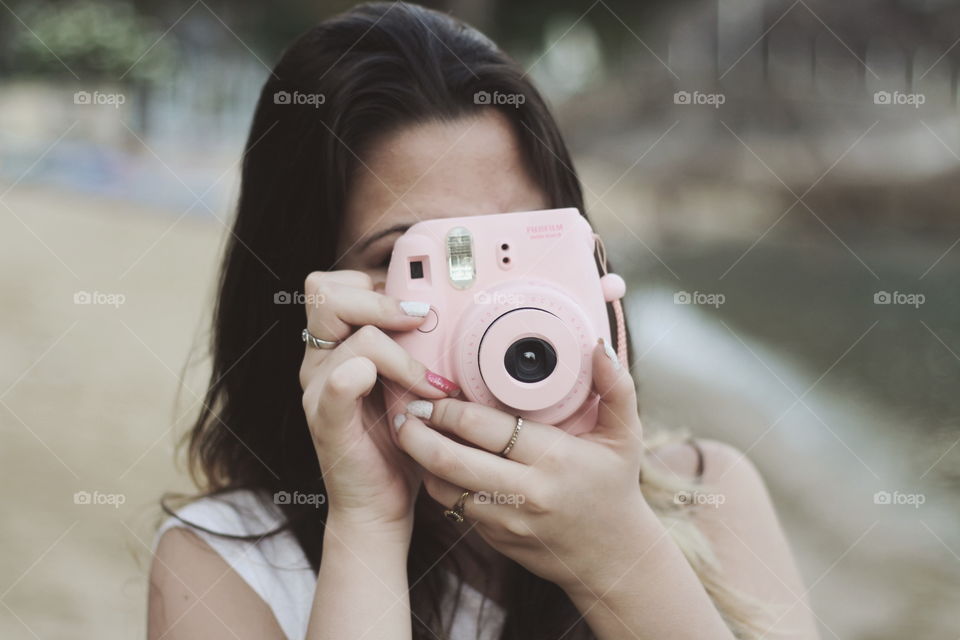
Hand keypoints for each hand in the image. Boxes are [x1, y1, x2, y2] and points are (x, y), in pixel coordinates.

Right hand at [298, 270, 458, 536]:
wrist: (380, 506)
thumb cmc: (400, 442)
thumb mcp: (412, 382)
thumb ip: (416, 346)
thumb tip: (451, 310)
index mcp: (335, 346)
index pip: (333, 284)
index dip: (372, 283)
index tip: (414, 309)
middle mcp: (320, 362)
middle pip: (325, 293)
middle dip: (382, 302)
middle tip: (420, 325)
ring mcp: (319, 391)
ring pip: (352, 337)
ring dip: (402, 354)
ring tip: (430, 386)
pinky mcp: (328, 422)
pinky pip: (336, 384)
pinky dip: (363, 377)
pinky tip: (400, 393)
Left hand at [393, 339, 658, 592]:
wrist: (613, 558)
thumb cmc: (615, 487)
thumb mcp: (625, 435)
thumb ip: (616, 387)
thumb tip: (597, 346)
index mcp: (554, 457)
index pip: (484, 428)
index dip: (449, 408)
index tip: (434, 393)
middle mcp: (526, 490)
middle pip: (450, 458)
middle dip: (417, 432)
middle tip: (406, 411)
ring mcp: (507, 519)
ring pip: (443, 487)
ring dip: (420, 459)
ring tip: (411, 433)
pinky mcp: (495, 538)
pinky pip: (454, 507)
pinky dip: (438, 483)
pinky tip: (433, 462)